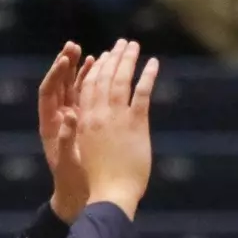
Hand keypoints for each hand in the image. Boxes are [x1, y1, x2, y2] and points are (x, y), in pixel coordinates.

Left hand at [39, 43, 89, 222]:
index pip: (48, 93)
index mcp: (49, 125)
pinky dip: (92, 85)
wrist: (78, 195)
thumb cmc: (72, 182)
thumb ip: (67, 140)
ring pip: (73, 89)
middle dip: (66, 66)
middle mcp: (58, 118)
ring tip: (91, 53)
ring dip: (81, 72)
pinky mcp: (85, 123)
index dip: (55, 75)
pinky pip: (86, 98)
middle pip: (59, 85)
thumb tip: (68, 116)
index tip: (64, 60)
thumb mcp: (69, 163)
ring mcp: (72, 118)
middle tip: (74, 46)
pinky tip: (103, 72)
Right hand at [75, 40, 159, 218]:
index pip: (88, 87)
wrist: (110, 194)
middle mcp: (98, 115)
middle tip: (122, 43)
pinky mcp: (135, 124)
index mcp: (84, 121)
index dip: (96, 69)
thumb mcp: (89, 152)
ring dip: (127, 60)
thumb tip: (99, 126)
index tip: (104, 56)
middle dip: (113, 58)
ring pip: (120, 80)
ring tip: (134, 46)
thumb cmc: (100, 180)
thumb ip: (95, 133)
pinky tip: (153, 63)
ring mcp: (116, 118)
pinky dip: (147, 76)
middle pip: (104, 78)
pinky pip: (142, 93)